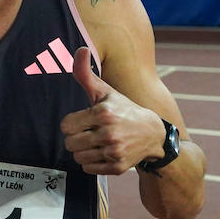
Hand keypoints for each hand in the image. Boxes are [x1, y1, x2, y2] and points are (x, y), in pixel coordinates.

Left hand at [60, 47, 166, 175]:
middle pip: (70, 143)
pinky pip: (88, 169)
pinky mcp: (118, 167)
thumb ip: (86, 73)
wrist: (153, 134)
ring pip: (78, 157)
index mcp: (103, 113)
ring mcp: (115, 152)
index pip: (66, 126)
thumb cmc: (124, 110)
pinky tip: (103, 153)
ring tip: (96, 143)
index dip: (72, 123)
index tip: (83, 120)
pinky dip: (92, 163)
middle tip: (90, 132)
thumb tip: (80, 49)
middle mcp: (109, 133)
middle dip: (76, 138)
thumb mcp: (105, 91)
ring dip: (83, 151)